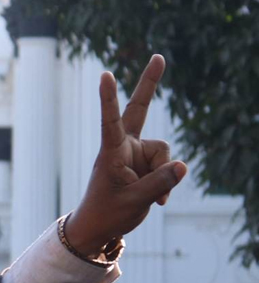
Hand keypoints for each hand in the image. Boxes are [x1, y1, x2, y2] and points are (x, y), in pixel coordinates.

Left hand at [65, 54, 187, 255]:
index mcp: (111, 152)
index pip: (110, 121)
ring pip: (164, 153)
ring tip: (151, 196)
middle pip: (139, 109)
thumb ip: (159, 183)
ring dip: (163, 176)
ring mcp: (136, 152)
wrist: (100, 226)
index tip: (105, 75)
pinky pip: (167, 167)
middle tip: (159, 57)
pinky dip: (165, 183)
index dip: (109, 99)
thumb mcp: (134, 201)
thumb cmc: (108, 212)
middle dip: (150, 84)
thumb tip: (183, 165)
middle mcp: (124, 146)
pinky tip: (157, 199)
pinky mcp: (147, 162)